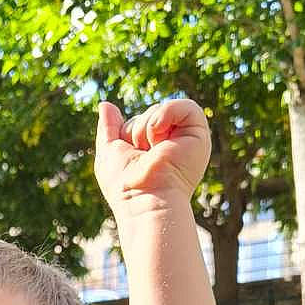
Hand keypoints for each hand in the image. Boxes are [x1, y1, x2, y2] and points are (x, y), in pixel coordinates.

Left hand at [95, 99, 209, 212]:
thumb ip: (108, 128)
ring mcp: (186, 141)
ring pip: (162, 109)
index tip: (129, 157)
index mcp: (154, 150)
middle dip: (136, 130)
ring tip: (150, 150)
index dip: (126, 133)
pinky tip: (158, 133)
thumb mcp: (109, 152)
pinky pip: (186, 106)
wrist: (143, 199)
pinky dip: (167, 113)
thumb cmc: (124, 186)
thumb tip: (105, 104)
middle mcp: (172, 145)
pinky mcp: (199, 136)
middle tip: (141, 156)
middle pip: (149, 113)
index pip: (137, 122)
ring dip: (147, 127)